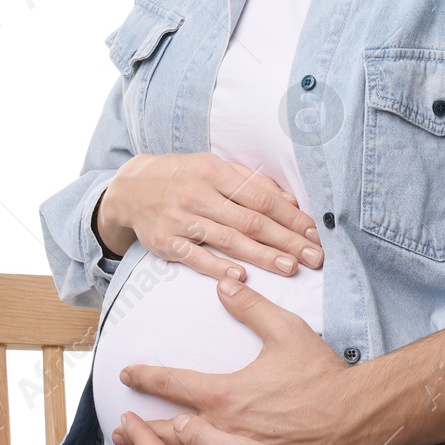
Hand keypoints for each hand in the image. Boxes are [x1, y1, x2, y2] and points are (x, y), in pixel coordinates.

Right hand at [98, 153, 322, 281]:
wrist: (131, 188)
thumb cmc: (183, 176)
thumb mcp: (215, 167)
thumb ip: (251, 183)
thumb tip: (289, 202)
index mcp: (215, 171)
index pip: (261, 197)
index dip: (290, 216)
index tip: (313, 232)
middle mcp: (198, 194)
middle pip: (250, 221)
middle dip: (285, 240)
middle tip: (313, 256)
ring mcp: (181, 219)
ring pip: (228, 240)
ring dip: (262, 256)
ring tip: (290, 267)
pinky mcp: (167, 242)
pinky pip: (196, 257)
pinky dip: (218, 267)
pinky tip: (241, 276)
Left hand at [117, 277, 371, 444]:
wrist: (353, 423)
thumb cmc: (321, 376)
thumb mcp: (288, 331)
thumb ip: (252, 307)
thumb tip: (226, 282)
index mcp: (224, 394)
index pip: (172, 384)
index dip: (146, 377)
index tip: (126, 374)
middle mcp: (222, 430)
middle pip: (166, 435)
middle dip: (138, 432)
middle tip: (117, 432)